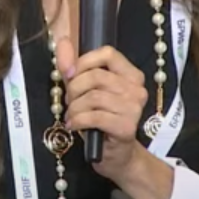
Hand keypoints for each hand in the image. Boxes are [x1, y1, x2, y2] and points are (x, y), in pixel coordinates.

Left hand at [54, 38, 148, 182]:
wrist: (116, 156)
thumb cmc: (101, 121)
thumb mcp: (86, 91)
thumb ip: (73, 66)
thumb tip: (62, 42)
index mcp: (131, 75)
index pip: (108, 53)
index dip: (84, 61)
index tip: (69, 74)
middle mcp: (137, 89)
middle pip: (96, 76)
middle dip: (74, 89)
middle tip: (69, 102)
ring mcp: (134, 108)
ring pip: (93, 97)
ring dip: (74, 108)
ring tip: (71, 116)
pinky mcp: (126, 127)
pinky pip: (94, 117)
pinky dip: (78, 120)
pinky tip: (74, 126)